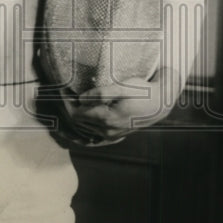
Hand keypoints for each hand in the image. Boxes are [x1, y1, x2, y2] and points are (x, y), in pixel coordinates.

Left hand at [65, 67, 181, 143]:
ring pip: (86, 127)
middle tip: (66, 92)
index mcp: (106, 119)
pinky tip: (88, 110)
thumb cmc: (142, 92)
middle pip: (79, 121)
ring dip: (78, 114)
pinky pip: (94, 130)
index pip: (76, 114)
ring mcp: (112, 134)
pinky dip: (87, 121)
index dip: (67, 102)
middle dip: (70, 107)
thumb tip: (81, 99)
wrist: (161, 103)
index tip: (62, 90)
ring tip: (75, 98)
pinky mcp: (116, 134)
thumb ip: (100, 93)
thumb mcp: (122, 87)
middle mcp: (107, 130)